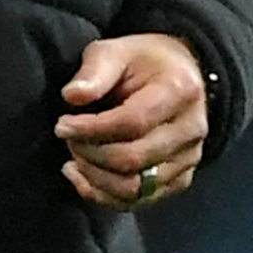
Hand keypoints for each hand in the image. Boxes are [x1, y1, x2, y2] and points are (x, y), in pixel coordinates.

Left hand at [55, 33, 208, 211]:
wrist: (184, 76)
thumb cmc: (144, 63)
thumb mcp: (116, 50)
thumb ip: (94, 71)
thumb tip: (71, 96)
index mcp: (179, 91)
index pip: (132, 122)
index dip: (91, 129)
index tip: (62, 124)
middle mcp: (191, 130)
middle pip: (132, 159)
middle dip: (89, 153)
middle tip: (67, 138)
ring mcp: (189, 159)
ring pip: (135, 188)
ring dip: (94, 177)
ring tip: (74, 157)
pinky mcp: (180, 179)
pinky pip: (139, 201)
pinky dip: (104, 196)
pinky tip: (82, 177)